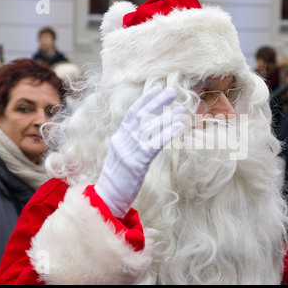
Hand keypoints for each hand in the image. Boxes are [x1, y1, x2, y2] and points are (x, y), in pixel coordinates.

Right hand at [95, 86, 184, 217]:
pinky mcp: (136, 163)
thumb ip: (132, 144)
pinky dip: (167, 133)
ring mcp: (128, 151)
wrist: (107, 199)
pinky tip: (179, 126)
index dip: (144, 100)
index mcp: (118, 139)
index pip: (131, 114)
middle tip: (172, 91)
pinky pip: (154, 144)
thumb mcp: (122, 158)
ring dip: (166, 117)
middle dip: (156, 102)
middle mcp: (122, 141)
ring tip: (181, 109)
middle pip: (140, 116)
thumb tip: (146, 133)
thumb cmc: (118, 181)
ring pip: (148, 128)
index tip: (156, 88)